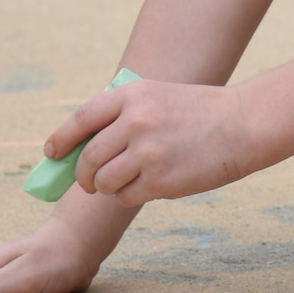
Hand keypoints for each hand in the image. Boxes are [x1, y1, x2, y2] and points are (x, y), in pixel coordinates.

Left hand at [44, 79, 253, 205]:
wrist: (241, 125)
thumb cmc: (197, 113)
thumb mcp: (156, 96)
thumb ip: (121, 115)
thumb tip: (81, 148)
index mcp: (131, 95)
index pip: (81, 120)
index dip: (61, 140)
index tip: (52, 154)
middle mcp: (135, 122)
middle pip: (88, 157)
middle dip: (82, 176)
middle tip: (88, 182)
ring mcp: (147, 152)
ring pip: (103, 181)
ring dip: (106, 188)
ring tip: (122, 183)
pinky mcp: (161, 180)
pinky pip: (125, 196)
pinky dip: (128, 196)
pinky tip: (146, 186)